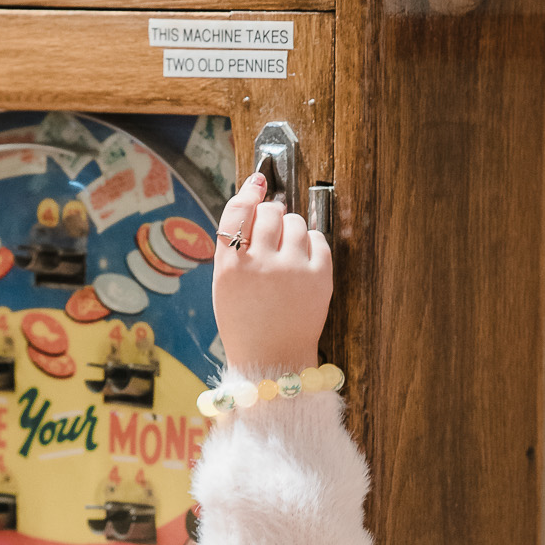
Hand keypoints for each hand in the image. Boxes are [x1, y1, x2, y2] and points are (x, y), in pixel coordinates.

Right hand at [212, 172, 331, 374]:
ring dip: (292, 230)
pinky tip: (302, 263)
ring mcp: (292, 269)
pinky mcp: (319, 276)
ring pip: (296, 222)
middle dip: (272, 215)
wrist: (272, 361)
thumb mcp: (224, 286)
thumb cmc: (246, 324)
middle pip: (269, 212)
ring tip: (287, 253)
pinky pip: (318, 239)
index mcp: (230, 267)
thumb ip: (234, 248)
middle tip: (273, 231)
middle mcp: (260, 264)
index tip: (257, 183)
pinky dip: (311, 245)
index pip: (237, 213)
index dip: (248, 192)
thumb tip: (253, 202)